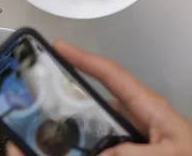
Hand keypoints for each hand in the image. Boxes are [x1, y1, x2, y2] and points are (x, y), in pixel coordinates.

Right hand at [7, 41, 191, 155]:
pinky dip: (87, 135)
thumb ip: (134, 154)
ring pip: (98, 116)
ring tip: (49, 119)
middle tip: (43, 85)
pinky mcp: (132, 140)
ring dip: (76, 116)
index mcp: (147, 105)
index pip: (111, 74)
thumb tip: (98, 153)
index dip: (85, 59)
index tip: (60, 47)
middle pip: (98, 92)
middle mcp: (137, 110)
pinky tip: (72, 142)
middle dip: (72, 85)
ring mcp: (134, 125)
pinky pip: (103, 134)